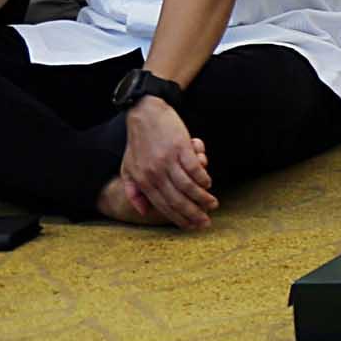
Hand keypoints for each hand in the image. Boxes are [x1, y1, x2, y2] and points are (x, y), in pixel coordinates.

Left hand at [121, 95, 217, 229]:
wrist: (145, 114)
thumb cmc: (138, 142)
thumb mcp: (128, 168)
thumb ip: (133, 191)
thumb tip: (142, 211)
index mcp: (143, 181)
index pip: (163, 205)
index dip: (178, 218)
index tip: (190, 227)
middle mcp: (155, 173)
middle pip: (177, 199)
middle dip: (193, 214)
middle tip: (206, 222)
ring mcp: (168, 160)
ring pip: (188, 186)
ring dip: (202, 198)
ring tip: (213, 204)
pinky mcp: (181, 148)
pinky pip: (195, 168)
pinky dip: (203, 178)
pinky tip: (208, 183)